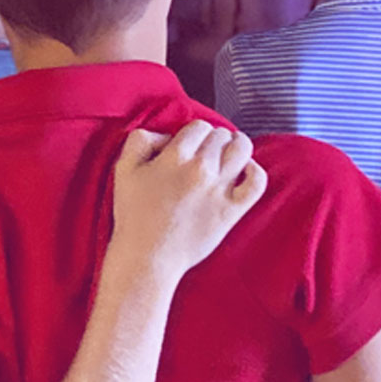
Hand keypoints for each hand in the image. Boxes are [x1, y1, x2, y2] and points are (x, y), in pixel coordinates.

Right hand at [109, 121, 266, 282]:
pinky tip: (245, 170)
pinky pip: (256, 182)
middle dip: (214, 138)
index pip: (198, 127)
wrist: (148, 255)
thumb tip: (166, 136)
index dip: (195, 131)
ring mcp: (220, 190)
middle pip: (221, 136)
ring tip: (231, 150)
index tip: (191, 142)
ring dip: (238, 145)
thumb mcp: (123, 168)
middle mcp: (201, 169)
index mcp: (175, 157)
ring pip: (242, 150)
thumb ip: (141, 140)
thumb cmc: (134, 214)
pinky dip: (254, 171)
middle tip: (206, 150)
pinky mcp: (232, 210)